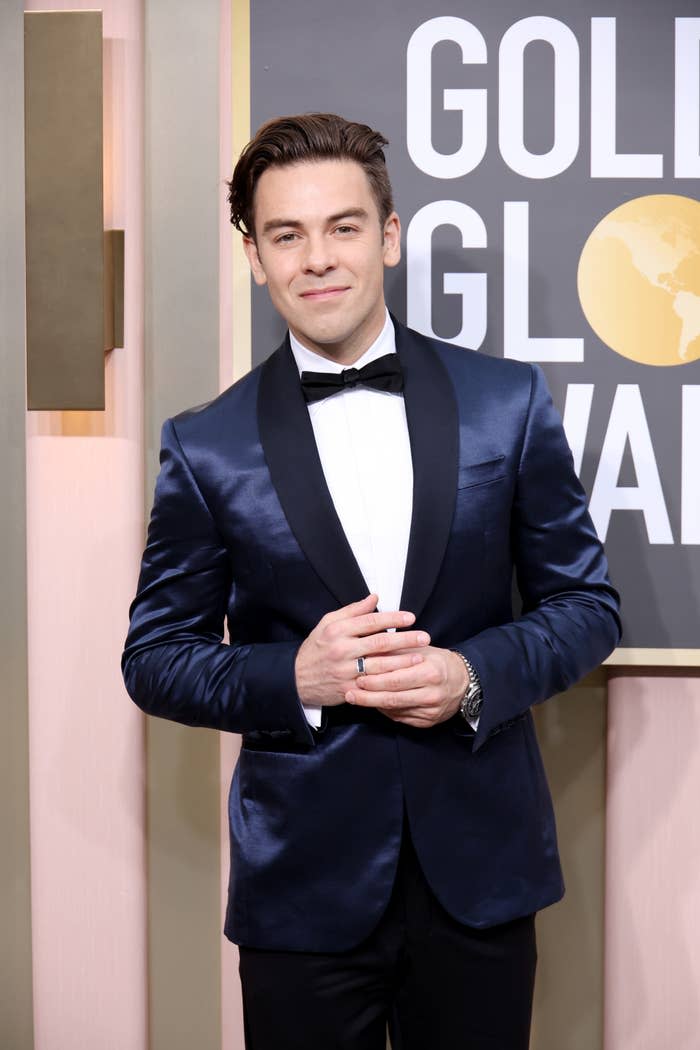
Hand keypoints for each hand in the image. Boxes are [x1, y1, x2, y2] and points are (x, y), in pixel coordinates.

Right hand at [294, 594, 430, 706]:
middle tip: (424, 636)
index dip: (392, 618)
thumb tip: (375, 597)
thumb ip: (352, 610)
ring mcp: (345, 671)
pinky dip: (390, 680)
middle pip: (379, 643)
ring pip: (379, 665)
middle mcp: (342, 649)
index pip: (370, 621)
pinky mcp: (348, 688)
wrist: (296, 679)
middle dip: (404, 639)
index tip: (411, 617)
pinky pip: (373, 685)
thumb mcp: (328, 623)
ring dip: (402, 661)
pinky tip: (404, 677)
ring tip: (420, 657)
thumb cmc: (316, 648)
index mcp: (337, 630)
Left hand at [346, 646, 467, 728]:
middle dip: (367, 695)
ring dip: (372, 704)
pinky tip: (374, 704)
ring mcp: (430, 710)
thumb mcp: (420, 650)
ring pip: (395, 709)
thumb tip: (367, 651)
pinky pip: (401, 717)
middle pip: (392, 697)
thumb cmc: (437, 661)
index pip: (395, 677)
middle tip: (350, 692)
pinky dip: (385, 710)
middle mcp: (431, 693)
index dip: (374, 678)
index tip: (356, 675)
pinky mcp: (427, 722)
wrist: (463, 681)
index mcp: (430, 671)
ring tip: (355, 698)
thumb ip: (396, 652)